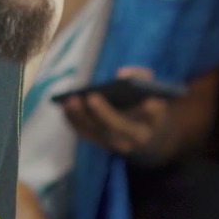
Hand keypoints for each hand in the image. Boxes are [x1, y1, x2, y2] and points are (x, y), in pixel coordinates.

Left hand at [58, 66, 175, 164]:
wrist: (146, 135)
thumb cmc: (147, 104)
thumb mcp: (152, 91)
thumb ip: (142, 78)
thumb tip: (121, 74)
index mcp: (153, 121)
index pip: (152, 115)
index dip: (150, 108)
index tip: (146, 101)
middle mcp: (135, 138)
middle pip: (119, 128)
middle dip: (104, 113)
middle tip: (91, 97)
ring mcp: (116, 144)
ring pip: (98, 132)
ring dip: (82, 117)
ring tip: (71, 100)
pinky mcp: (100, 143)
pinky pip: (85, 133)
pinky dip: (74, 121)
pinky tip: (65, 106)